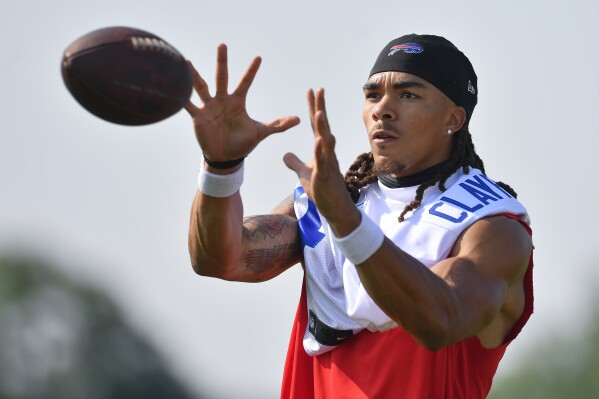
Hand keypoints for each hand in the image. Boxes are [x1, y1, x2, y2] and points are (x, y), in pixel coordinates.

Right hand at [184, 44, 299, 162]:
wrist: (225, 158)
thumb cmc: (242, 144)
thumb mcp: (260, 133)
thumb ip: (278, 125)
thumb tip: (299, 120)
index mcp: (237, 102)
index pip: (246, 82)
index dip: (252, 71)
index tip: (259, 58)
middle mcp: (222, 100)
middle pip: (222, 77)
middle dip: (222, 62)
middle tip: (223, 45)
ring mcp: (208, 107)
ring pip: (201, 87)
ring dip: (194, 76)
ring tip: (186, 63)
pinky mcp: (197, 117)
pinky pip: (187, 105)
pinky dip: (180, 98)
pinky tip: (172, 88)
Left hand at [284, 89, 359, 234]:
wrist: (334, 207)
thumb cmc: (321, 190)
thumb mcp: (304, 174)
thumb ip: (295, 162)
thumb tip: (285, 154)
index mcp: (321, 149)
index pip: (315, 125)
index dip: (313, 108)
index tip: (311, 91)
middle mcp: (327, 152)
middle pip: (322, 126)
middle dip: (320, 108)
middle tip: (318, 89)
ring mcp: (328, 163)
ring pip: (326, 141)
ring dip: (322, 127)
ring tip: (319, 111)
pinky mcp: (326, 175)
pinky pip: (324, 160)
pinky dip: (321, 150)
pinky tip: (319, 139)